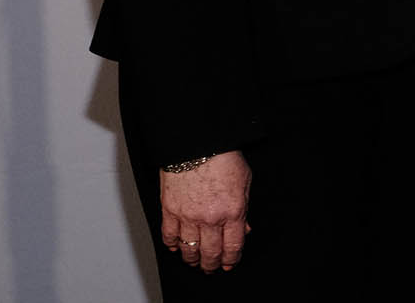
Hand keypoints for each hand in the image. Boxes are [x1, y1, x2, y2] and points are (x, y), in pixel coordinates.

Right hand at [159, 150, 248, 271]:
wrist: (197, 144)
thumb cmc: (223, 158)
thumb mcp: (245, 183)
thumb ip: (244, 209)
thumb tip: (243, 228)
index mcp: (232, 212)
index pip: (233, 246)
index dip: (231, 259)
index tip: (229, 264)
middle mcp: (210, 218)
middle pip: (210, 252)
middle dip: (212, 264)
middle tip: (211, 268)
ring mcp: (188, 216)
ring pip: (189, 249)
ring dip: (192, 259)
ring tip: (195, 262)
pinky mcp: (169, 210)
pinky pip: (169, 236)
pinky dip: (173, 246)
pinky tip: (176, 248)